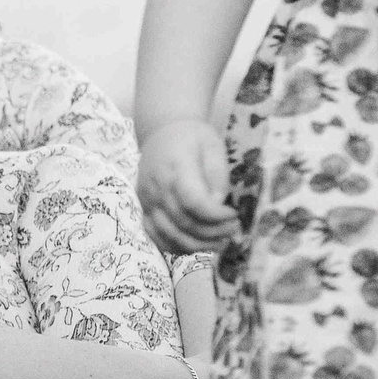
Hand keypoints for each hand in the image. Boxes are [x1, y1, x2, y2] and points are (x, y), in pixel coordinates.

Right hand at [137, 118, 239, 254]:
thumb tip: (217, 206)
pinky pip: (156, 236)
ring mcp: (147, 201)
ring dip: (197, 245)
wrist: (161, 132)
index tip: (234, 214)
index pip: (194, 203)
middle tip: (234, 229)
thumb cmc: (193, 138)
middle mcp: (157, 188)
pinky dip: (176, 247)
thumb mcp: (214, 148)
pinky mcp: (143, 209)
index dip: (216, 216)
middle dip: (213, 232)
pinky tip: (196, 245)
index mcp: (176, 169)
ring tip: (220, 242)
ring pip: (170, 235)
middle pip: (184, 223)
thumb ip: (218, 178)